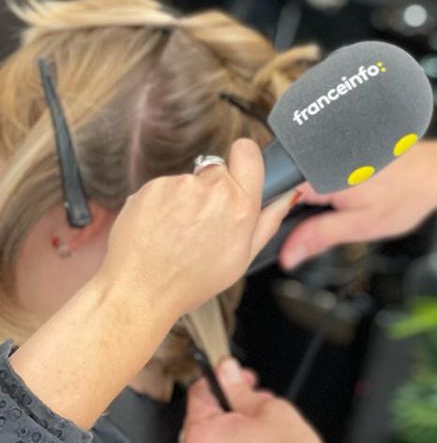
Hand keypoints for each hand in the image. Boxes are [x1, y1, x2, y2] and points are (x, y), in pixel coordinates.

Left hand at [101, 139, 294, 320]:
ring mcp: (178, 186)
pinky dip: (161, 204)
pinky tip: (159, 230)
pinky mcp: (151, 187)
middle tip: (202, 224)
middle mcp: (211, 190)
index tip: (238, 173)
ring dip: (185, 200)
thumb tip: (289, 197)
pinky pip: (162, 188)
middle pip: (217, 170)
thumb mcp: (242, 258)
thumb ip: (268, 221)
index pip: (248, 151)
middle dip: (213, 190)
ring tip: (176, 233)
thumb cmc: (191, 281)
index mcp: (240, 206)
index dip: (244, 159)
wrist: (140, 290)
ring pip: (188, 182)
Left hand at [180, 361, 359, 442]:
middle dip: (230, 410)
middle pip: (204, 423)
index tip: (240, 378)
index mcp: (201, 437)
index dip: (224, 379)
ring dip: (232, 438)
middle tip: (259, 408)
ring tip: (265, 439)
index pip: (200, 392)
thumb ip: (241, 389)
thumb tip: (227, 372)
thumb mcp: (272, 410)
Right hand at [279, 140, 436, 269]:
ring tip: (343, 202)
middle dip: (292, 207)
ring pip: (302, 175)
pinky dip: (324, 180)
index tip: (277, 233)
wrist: (436, 173)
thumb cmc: (406, 196)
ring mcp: (330, 145)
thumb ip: (319, 237)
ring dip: (310, 194)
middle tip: (326, 218)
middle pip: (286, 183)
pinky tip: (348, 189)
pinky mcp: (339, 144)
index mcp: (320, 172)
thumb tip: (288, 255)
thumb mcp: (361, 226)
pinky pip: (317, 164)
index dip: (270, 217)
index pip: (275, 193)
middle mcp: (322, 152)